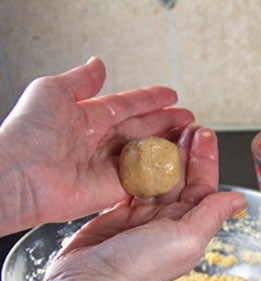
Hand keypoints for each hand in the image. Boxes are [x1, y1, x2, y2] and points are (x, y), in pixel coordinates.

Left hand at [0, 56, 194, 234]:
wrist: (20, 175)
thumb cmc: (29, 133)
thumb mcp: (52, 91)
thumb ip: (81, 79)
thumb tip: (97, 64)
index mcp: (87, 117)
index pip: (127, 105)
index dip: (150, 99)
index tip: (170, 96)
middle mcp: (100, 141)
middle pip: (142, 128)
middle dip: (167, 122)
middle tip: (189, 119)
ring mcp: (109, 165)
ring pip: (147, 153)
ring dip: (169, 145)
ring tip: (191, 137)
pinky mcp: (115, 189)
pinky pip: (144, 178)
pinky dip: (162, 171)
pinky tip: (179, 163)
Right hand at [42, 126, 245, 280]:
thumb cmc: (139, 267)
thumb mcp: (186, 240)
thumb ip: (211, 215)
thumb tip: (239, 200)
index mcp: (190, 228)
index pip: (204, 186)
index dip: (205, 159)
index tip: (204, 134)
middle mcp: (169, 223)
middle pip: (182, 179)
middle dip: (186, 151)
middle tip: (186, 123)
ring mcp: (143, 220)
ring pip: (158, 180)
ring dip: (163, 156)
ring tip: (165, 130)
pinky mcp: (118, 217)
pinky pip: (131, 186)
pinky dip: (136, 169)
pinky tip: (138, 151)